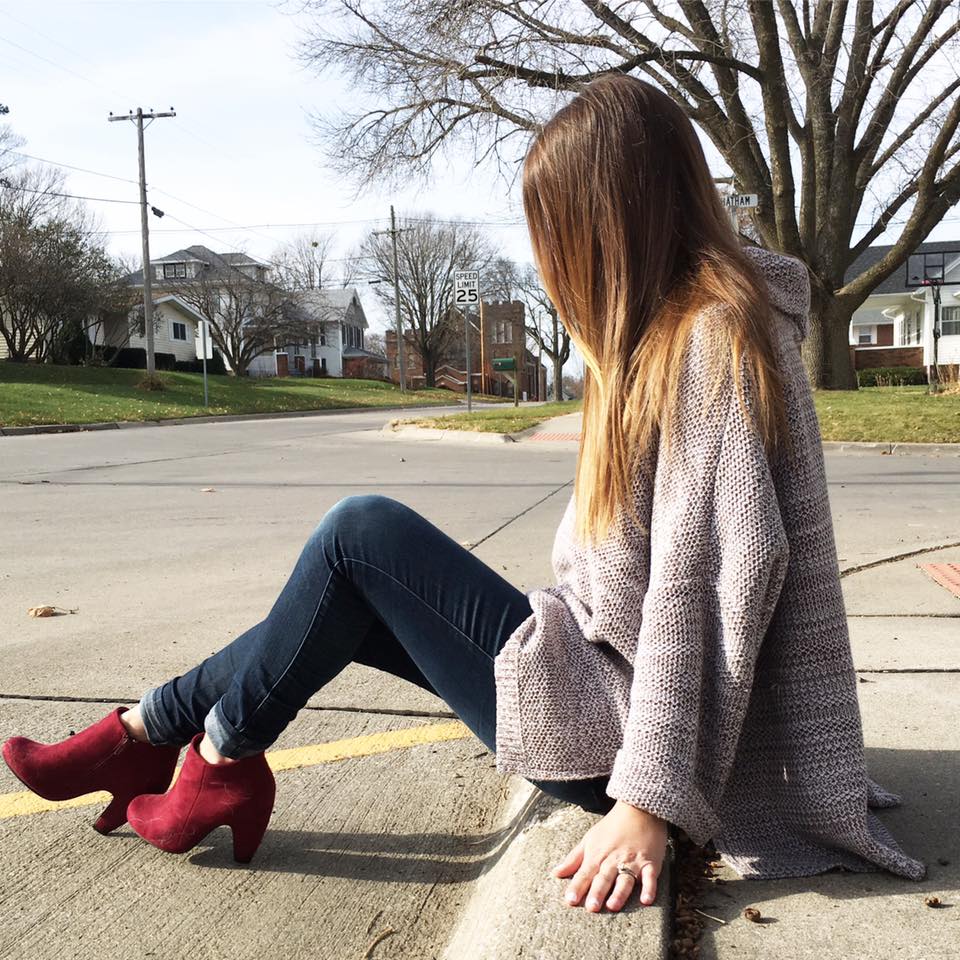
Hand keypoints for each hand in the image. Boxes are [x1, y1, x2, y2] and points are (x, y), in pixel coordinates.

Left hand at [552, 800, 666, 911]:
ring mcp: (633, 861)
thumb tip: (555, 873)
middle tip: (591, 907)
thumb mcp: (589, 839)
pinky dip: (649, 888)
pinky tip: (647, 900)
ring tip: (613, 905)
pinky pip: (650, 877)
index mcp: (597, 855)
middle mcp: (613, 859)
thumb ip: (573, 858)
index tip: (570, 901)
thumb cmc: (611, 827)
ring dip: (619, 893)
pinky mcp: (650, 862)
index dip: (577, 887)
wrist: (638, 810)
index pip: (585, 873)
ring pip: (625, 879)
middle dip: (597, 892)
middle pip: (604, 878)